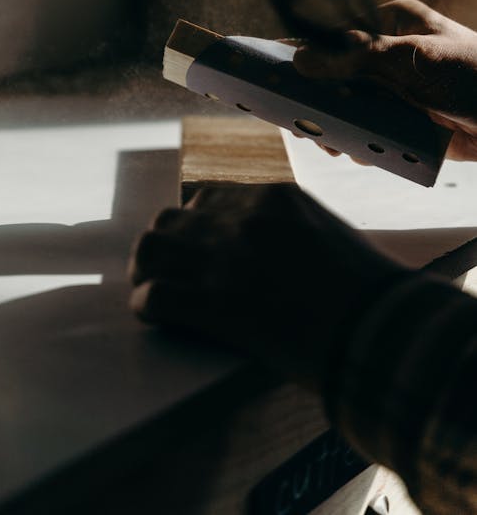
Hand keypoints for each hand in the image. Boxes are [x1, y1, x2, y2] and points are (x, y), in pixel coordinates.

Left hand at [129, 184, 403, 389]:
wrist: (381, 330)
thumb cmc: (370, 289)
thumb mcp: (332, 235)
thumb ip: (293, 228)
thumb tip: (270, 246)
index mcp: (274, 198)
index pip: (207, 198)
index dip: (195, 226)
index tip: (195, 247)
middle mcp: (242, 219)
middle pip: (172, 219)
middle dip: (166, 245)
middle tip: (167, 269)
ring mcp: (224, 258)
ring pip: (151, 248)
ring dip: (147, 269)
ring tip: (152, 287)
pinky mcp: (213, 303)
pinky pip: (154, 296)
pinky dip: (146, 305)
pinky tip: (154, 315)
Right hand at [293, 0, 476, 160]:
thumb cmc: (472, 75)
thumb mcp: (413, 59)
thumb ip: (356, 56)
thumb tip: (300, 59)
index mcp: (391, 24)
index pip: (335, 37)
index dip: (301, 54)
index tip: (269, 69)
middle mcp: (387, 54)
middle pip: (335, 75)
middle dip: (316, 99)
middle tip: (299, 119)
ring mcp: (393, 89)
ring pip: (347, 106)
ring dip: (335, 125)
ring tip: (327, 141)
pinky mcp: (401, 121)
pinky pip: (366, 130)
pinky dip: (357, 141)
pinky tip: (354, 151)